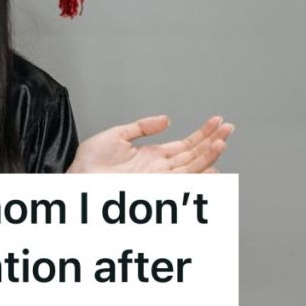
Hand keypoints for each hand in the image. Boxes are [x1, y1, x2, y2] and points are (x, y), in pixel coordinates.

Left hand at [67, 115, 233, 173]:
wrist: (77, 181)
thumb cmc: (88, 165)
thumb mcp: (117, 135)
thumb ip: (142, 127)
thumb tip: (166, 119)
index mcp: (151, 156)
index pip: (184, 144)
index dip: (202, 133)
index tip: (217, 121)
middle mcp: (159, 169)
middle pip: (194, 154)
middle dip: (212, 140)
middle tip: (229, 126)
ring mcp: (159, 179)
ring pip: (192, 166)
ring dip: (209, 154)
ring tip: (223, 140)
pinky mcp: (156, 187)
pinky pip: (183, 180)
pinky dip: (198, 173)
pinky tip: (212, 165)